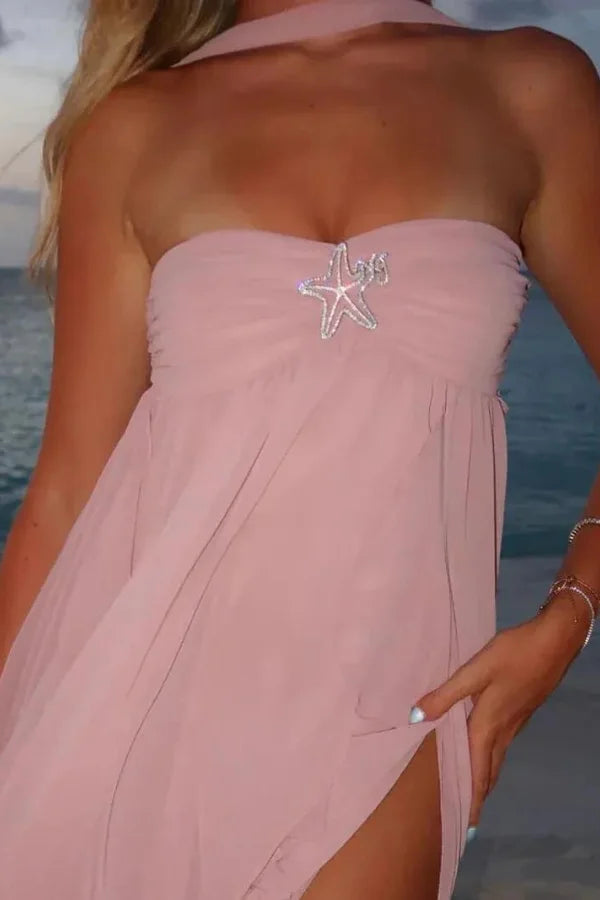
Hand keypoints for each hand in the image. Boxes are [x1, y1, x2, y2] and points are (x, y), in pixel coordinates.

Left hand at [408, 599, 586, 833]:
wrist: (554, 643)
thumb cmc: (514, 654)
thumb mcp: (476, 669)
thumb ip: (446, 694)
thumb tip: (415, 716)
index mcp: (488, 724)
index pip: (476, 771)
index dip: (470, 798)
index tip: (466, 827)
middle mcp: (503, 730)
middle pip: (489, 772)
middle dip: (478, 796)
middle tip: (468, 820)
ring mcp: (515, 723)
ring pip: (497, 760)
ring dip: (485, 780)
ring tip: (473, 794)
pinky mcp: (520, 712)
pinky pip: (502, 746)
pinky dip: (490, 760)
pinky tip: (484, 752)